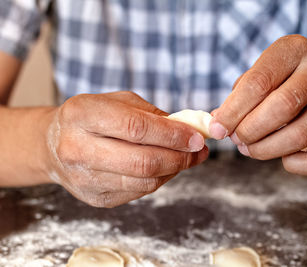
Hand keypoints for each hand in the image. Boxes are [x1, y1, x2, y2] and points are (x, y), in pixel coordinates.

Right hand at [45, 92, 207, 206]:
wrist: (53, 144)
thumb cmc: (92, 117)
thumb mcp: (117, 101)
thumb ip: (152, 114)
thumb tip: (190, 130)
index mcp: (82, 114)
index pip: (136, 128)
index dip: (172, 135)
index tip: (197, 137)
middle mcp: (78, 148)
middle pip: (142, 162)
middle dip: (180, 158)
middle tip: (199, 151)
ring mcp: (84, 178)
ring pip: (144, 182)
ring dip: (174, 170)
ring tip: (187, 158)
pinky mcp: (95, 198)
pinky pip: (139, 192)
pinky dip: (160, 180)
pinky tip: (166, 167)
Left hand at [210, 35, 306, 175]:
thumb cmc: (278, 84)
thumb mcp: (256, 78)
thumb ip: (235, 98)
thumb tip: (217, 123)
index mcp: (294, 49)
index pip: (259, 82)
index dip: (233, 111)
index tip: (217, 129)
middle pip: (283, 106)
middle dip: (250, 130)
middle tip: (235, 139)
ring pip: (299, 135)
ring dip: (266, 149)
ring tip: (249, 148)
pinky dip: (294, 165)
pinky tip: (282, 157)